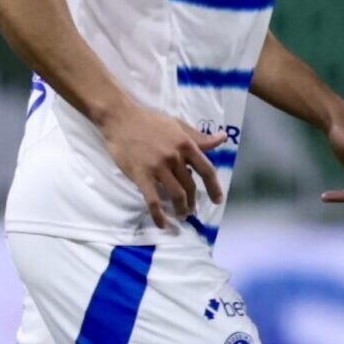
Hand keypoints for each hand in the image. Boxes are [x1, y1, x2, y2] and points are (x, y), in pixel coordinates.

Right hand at [100, 100, 225, 228]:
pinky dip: (158, 215)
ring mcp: (158, 167)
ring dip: (181, 209)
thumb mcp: (178, 125)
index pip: (206, 170)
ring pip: (176, 194)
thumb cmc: (150, 121)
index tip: (218, 200)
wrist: (120, 119)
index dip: (214, 187)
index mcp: (186, 145)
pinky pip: (152, 200)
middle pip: (191, 185)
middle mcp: (175, 157)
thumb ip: (199, 137)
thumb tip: (223, 138)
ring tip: (182, 215)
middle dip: (193, 201)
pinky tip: (162, 224)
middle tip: (192, 210)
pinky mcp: (141, 175)